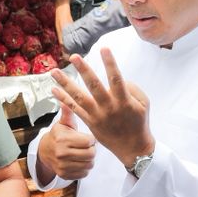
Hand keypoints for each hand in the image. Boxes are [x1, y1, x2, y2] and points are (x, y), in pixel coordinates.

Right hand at [37, 105, 97, 180]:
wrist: (45, 151)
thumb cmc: (59, 135)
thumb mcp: (63, 123)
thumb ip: (67, 113)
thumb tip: (65, 100)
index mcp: (63, 139)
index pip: (89, 141)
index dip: (91, 139)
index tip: (88, 137)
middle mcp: (62, 153)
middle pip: (91, 154)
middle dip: (92, 149)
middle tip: (88, 146)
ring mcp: (63, 166)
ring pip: (89, 165)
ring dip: (89, 159)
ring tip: (84, 153)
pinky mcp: (64, 175)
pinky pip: (84, 174)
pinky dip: (84, 168)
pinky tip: (79, 161)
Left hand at [51, 49, 152, 167]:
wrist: (133, 148)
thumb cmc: (139, 122)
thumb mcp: (143, 103)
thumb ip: (132, 88)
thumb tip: (119, 78)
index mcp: (124, 101)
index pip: (116, 78)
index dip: (110, 63)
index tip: (104, 48)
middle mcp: (108, 107)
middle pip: (94, 86)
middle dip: (83, 70)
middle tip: (73, 56)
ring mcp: (97, 116)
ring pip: (79, 97)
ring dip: (65, 83)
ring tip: (54, 72)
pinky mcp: (89, 122)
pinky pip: (74, 109)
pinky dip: (63, 99)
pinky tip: (54, 89)